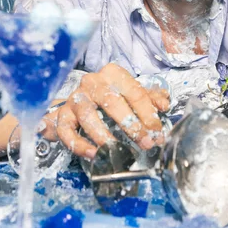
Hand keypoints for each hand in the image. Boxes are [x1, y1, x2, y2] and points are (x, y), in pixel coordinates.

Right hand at [51, 63, 170, 159]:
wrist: (78, 99)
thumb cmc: (109, 95)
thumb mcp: (131, 91)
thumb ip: (149, 97)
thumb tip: (165, 104)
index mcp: (113, 74)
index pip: (135, 93)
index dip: (148, 115)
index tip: (158, 134)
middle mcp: (92, 82)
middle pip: (112, 101)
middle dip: (130, 125)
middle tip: (145, 143)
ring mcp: (75, 98)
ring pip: (87, 115)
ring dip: (103, 135)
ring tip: (117, 151)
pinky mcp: (62, 115)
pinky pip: (66, 130)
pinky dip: (79, 144)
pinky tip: (93, 154)